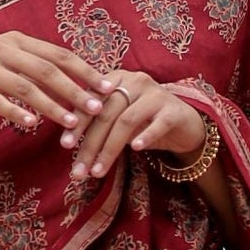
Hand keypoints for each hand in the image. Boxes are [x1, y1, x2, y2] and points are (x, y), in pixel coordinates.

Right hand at [0, 32, 107, 140]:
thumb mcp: (4, 58)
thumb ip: (32, 66)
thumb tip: (72, 80)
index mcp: (16, 41)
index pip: (58, 54)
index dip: (85, 70)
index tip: (108, 86)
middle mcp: (2, 49)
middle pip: (46, 70)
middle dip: (75, 89)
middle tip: (98, 108)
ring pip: (24, 86)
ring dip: (51, 105)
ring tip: (72, 122)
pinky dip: (14, 110)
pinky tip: (31, 124)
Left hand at [63, 68, 207, 189]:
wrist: (185, 124)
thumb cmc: (145, 122)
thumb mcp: (119, 118)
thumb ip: (97, 122)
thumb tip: (67, 143)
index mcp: (117, 78)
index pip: (92, 100)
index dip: (77, 123)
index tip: (65, 145)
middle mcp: (136, 81)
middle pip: (107, 113)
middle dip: (90, 144)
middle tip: (79, 169)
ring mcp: (156, 95)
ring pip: (127, 121)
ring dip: (110, 149)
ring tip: (98, 171)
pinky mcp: (174, 111)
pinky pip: (157, 124)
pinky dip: (145, 136)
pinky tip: (135, 150)